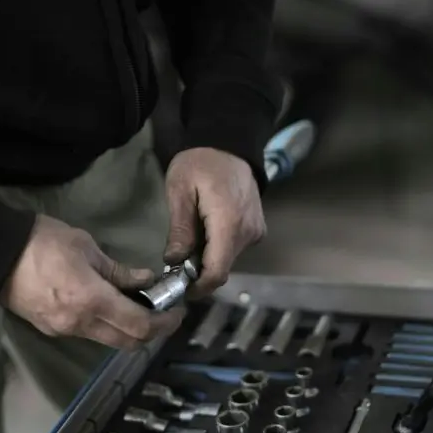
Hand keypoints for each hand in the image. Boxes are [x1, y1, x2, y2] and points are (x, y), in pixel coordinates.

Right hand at [2, 215, 184, 349]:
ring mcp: (64, 330)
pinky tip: (109, 307)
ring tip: (138, 307)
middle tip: (164, 313)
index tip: (177, 311)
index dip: (165, 323)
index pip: (141, 326)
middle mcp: (81, 324)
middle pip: (128, 342)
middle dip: (152, 332)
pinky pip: (88, 334)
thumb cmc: (42, 242)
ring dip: (128, 330)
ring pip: (108, 340)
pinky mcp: (51, 329)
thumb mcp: (86, 247)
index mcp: (93, 301)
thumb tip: (145, 281)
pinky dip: (106, 326)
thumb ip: (118, 270)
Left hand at [164, 148, 265, 295]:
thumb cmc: (200, 163)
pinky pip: (235, 249)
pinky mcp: (257, 230)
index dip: (198, 287)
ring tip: (188, 246)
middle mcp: (248, 233)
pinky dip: (218, 250)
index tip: (179, 289)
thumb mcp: (180, 191)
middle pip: (222, 268)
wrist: (229, 143)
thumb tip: (174, 262)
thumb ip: (180, 230)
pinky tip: (204, 235)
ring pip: (228, 260)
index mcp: (229, 224)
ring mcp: (256, 232)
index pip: (217, 271)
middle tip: (175, 265)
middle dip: (198, 273)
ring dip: (207, 260)